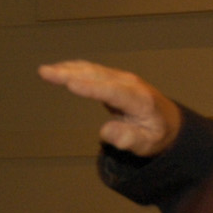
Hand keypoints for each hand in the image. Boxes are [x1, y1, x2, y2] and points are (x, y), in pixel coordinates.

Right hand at [38, 61, 182, 157]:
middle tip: (46, 73)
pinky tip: (58, 69)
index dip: (91, 87)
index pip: (112, 91)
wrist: (167, 121)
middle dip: (70, 73)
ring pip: (92, 70)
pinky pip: (91, 70)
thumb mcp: (147, 144)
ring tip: (45, 71)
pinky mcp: (113, 79)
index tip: (71, 84)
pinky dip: (73, 68)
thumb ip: (128, 139)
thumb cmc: (157, 134)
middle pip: (97, 76)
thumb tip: (106, 131)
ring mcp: (121, 79)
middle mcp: (129, 84)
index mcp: (139, 100)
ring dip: (67, 69)